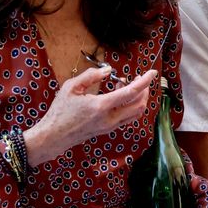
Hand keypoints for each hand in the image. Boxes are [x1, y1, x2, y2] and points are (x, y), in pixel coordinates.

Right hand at [24, 67, 157, 166]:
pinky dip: (130, 105)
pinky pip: (127, 118)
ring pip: (135, 113)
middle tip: (138, 78)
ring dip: (138, 98)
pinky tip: (119, 96)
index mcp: (101, 106)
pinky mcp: (108, 129)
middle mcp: (110, 118)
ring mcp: (110, 126)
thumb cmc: (60, 111)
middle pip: (139, 104)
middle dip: (144, 89)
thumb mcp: (71, 87)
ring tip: (125, 85)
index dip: (144, 81)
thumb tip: (108, 70)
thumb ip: (91, 76)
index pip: (131, 92)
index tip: (152, 72)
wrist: (54, 136)